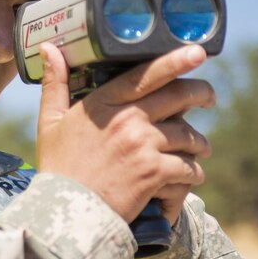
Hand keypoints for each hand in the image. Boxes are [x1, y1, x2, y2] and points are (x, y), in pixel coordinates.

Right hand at [37, 43, 214, 224]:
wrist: (66, 211)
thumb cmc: (59, 166)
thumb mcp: (50, 122)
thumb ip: (54, 83)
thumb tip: (48, 47)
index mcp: (104, 103)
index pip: (146, 74)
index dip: (176, 60)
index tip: (198, 52)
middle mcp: (127, 119)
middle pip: (178, 95)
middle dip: (202, 94)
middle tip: (209, 98)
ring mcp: (142, 145)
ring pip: (188, 134)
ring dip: (199, 142)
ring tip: (200, 148)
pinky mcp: (153, 172)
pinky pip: (188, 166)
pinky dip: (194, 172)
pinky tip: (192, 175)